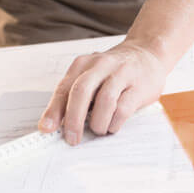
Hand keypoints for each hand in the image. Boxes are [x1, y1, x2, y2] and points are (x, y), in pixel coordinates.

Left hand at [38, 41, 167, 143]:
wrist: (147, 54)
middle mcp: (100, 65)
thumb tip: (57, 123)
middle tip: (72, 138)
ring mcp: (121, 73)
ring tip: (98, 130)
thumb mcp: (91, 76)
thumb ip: (75, 94)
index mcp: (83, 64)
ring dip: (98, 123)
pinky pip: (123, 109)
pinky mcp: (138, 86)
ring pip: (104, 101)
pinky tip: (112, 125)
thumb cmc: (114, 70)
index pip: (64, 88)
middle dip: (74, 119)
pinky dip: (114, 122)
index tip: (46, 128)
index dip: (54, 110)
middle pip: (81, 92)